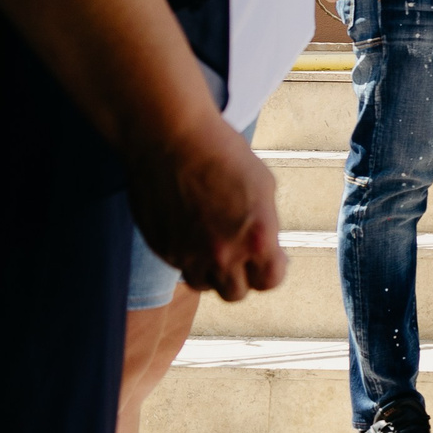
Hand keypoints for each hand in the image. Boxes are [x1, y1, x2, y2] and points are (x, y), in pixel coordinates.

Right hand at [127, 112, 285, 299]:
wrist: (171, 138)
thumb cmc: (223, 154)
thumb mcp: (263, 187)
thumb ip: (266, 224)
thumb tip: (266, 245)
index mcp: (257, 239)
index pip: (270, 281)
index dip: (271, 270)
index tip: (270, 259)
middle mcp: (222, 255)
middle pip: (235, 293)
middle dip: (242, 277)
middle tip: (242, 257)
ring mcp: (188, 254)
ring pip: (203, 284)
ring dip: (211, 272)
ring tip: (214, 247)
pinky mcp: (161, 247)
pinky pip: (178, 266)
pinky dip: (187, 257)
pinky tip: (192, 232)